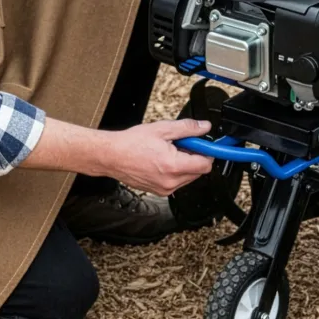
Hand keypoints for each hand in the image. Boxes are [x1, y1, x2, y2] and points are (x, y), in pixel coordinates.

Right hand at [98, 119, 214, 195]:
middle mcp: (171, 182)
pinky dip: (175, 172)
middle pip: (198, 172)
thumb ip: (188, 128)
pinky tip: (162, 160)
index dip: (207, 152)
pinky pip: (176, 182)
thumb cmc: (132, 143)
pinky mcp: (159, 191)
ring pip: (188, 178)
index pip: (205, 165)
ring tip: (169, 152)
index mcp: (173, 166)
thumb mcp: (163, 129)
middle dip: (195, 157)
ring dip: (185, 164)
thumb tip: (204, 127)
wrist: (112, 156)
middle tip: (182, 144)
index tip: (205, 144)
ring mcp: (164, 189)